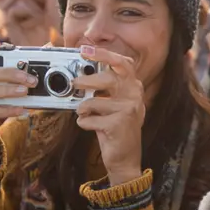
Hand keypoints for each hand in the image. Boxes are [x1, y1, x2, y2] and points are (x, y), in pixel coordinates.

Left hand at [72, 46, 146, 185]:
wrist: (125, 159)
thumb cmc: (115, 129)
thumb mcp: (114, 105)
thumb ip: (104, 90)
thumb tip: (81, 74)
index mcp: (134, 88)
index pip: (123, 64)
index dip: (105, 54)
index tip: (85, 50)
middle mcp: (135, 96)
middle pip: (109, 78)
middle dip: (87, 80)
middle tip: (74, 83)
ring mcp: (129, 110)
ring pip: (95, 101)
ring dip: (82, 108)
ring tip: (82, 112)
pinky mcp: (119, 124)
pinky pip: (90, 119)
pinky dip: (84, 123)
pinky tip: (89, 127)